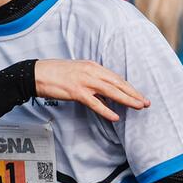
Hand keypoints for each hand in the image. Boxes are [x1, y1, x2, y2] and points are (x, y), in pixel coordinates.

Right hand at [34, 59, 149, 121]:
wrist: (36, 73)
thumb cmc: (55, 73)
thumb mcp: (77, 72)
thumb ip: (91, 80)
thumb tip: (103, 93)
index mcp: (92, 66)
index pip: (115, 78)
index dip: (128, 87)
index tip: (139, 95)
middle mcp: (91, 71)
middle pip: (117, 83)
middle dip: (133, 93)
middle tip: (146, 102)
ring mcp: (84, 81)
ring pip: (111, 91)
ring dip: (127, 100)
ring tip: (138, 106)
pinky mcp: (76, 91)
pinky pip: (94, 102)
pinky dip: (106, 110)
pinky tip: (115, 117)